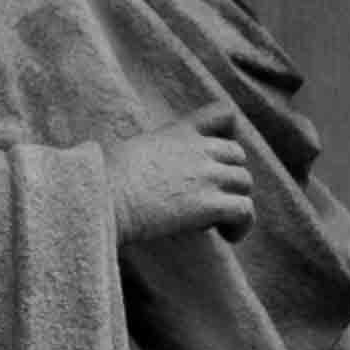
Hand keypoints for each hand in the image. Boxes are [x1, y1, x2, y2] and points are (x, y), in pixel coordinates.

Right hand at [104, 101, 253, 247]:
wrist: (105, 197)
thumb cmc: (104, 178)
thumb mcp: (131, 150)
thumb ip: (150, 152)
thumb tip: (136, 165)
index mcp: (178, 132)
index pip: (222, 113)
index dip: (229, 131)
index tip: (218, 152)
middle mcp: (198, 149)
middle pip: (238, 155)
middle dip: (229, 175)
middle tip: (210, 196)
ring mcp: (207, 176)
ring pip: (245, 183)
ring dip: (236, 200)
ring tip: (218, 221)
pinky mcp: (210, 204)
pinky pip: (245, 211)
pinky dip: (242, 225)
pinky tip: (227, 235)